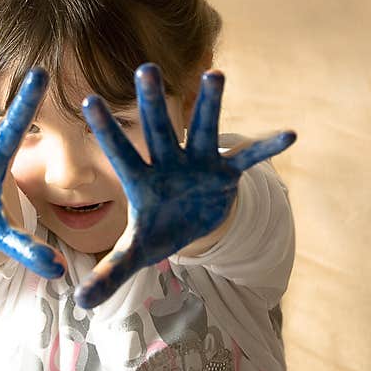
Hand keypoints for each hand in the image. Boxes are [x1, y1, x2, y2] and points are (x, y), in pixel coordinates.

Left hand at [75, 63, 295, 307]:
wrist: (190, 223)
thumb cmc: (157, 231)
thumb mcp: (135, 252)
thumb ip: (110, 272)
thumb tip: (80, 302)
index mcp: (141, 180)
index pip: (120, 154)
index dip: (107, 131)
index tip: (89, 101)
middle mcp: (167, 163)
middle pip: (158, 130)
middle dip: (152, 103)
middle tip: (145, 68)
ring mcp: (198, 164)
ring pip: (203, 130)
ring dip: (210, 105)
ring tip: (216, 75)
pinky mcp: (226, 173)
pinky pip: (248, 158)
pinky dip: (266, 148)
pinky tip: (289, 134)